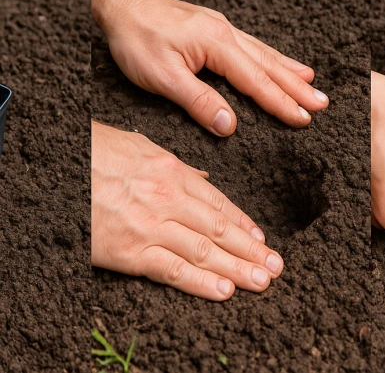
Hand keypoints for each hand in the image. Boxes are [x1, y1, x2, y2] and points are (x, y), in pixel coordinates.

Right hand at [91, 122, 283, 299]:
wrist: (52, 168)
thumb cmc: (91, 154)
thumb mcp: (138, 147)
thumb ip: (174, 166)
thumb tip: (202, 179)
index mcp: (172, 172)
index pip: (219, 203)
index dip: (245, 224)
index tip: (263, 239)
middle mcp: (168, 199)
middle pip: (220, 230)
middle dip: (252, 250)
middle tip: (277, 266)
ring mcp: (150, 226)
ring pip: (205, 252)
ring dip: (238, 269)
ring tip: (262, 281)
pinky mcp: (129, 251)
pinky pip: (172, 270)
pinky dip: (202, 282)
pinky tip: (225, 291)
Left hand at [101, 0, 327, 134]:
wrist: (119, 0)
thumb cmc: (135, 37)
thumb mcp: (161, 76)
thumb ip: (197, 101)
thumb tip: (229, 125)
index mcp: (218, 45)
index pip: (257, 81)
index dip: (281, 103)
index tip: (304, 119)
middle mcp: (226, 34)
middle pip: (270, 66)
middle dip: (298, 88)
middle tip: (323, 104)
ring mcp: (222, 29)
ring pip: (264, 54)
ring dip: (290, 71)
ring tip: (313, 83)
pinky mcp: (213, 29)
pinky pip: (252, 46)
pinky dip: (272, 57)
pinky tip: (279, 62)